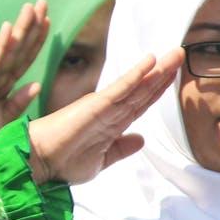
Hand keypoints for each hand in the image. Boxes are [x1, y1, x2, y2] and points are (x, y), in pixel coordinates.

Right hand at [0, 1, 49, 151]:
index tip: (47, 21)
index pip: (21, 59)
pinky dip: (1, 45)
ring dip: (20, 28)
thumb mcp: (3, 120)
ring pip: (7, 51)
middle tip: (43, 2)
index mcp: (0, 87)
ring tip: (32, 6)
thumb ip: (18, 102)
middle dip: (31, 25)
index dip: (35, 40)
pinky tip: (9, 27)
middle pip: (17, 49)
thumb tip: (37, 84)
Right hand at [26, 48, 182, 184]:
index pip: (140, 103)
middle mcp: (109, 112)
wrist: (38, 166)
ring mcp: (102, 107)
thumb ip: (120, 149)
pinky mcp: (94, 106)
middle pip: (142, 90)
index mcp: (111, 124)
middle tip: (181, 53)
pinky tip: (149, 62)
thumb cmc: (63, 164)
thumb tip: (141, 139)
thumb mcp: (100, 160)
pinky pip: (119, 89)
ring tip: (176, 53)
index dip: (158, 89)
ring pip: (135, 86)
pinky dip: (135, 75)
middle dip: (163, 73)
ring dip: (157, 70)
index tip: (174, 75)